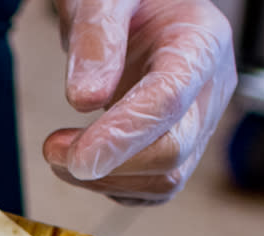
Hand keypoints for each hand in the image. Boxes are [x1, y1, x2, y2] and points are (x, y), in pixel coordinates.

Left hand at [44, 0, 236, 203]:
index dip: (123, 136)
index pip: (169, 100)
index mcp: (201, 41)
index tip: (77, 158)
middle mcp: (210, 87)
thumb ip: (95, 37)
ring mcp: (199, 121)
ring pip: (165, 180)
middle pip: (173, 151)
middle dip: (108, 163)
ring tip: (59, 152)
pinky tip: (80, 161)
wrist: (134, 5)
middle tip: (53, 148)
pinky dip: (110, 187)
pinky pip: (152, 189)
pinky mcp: (179, 147)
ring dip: (104, 181)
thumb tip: (84, 100)